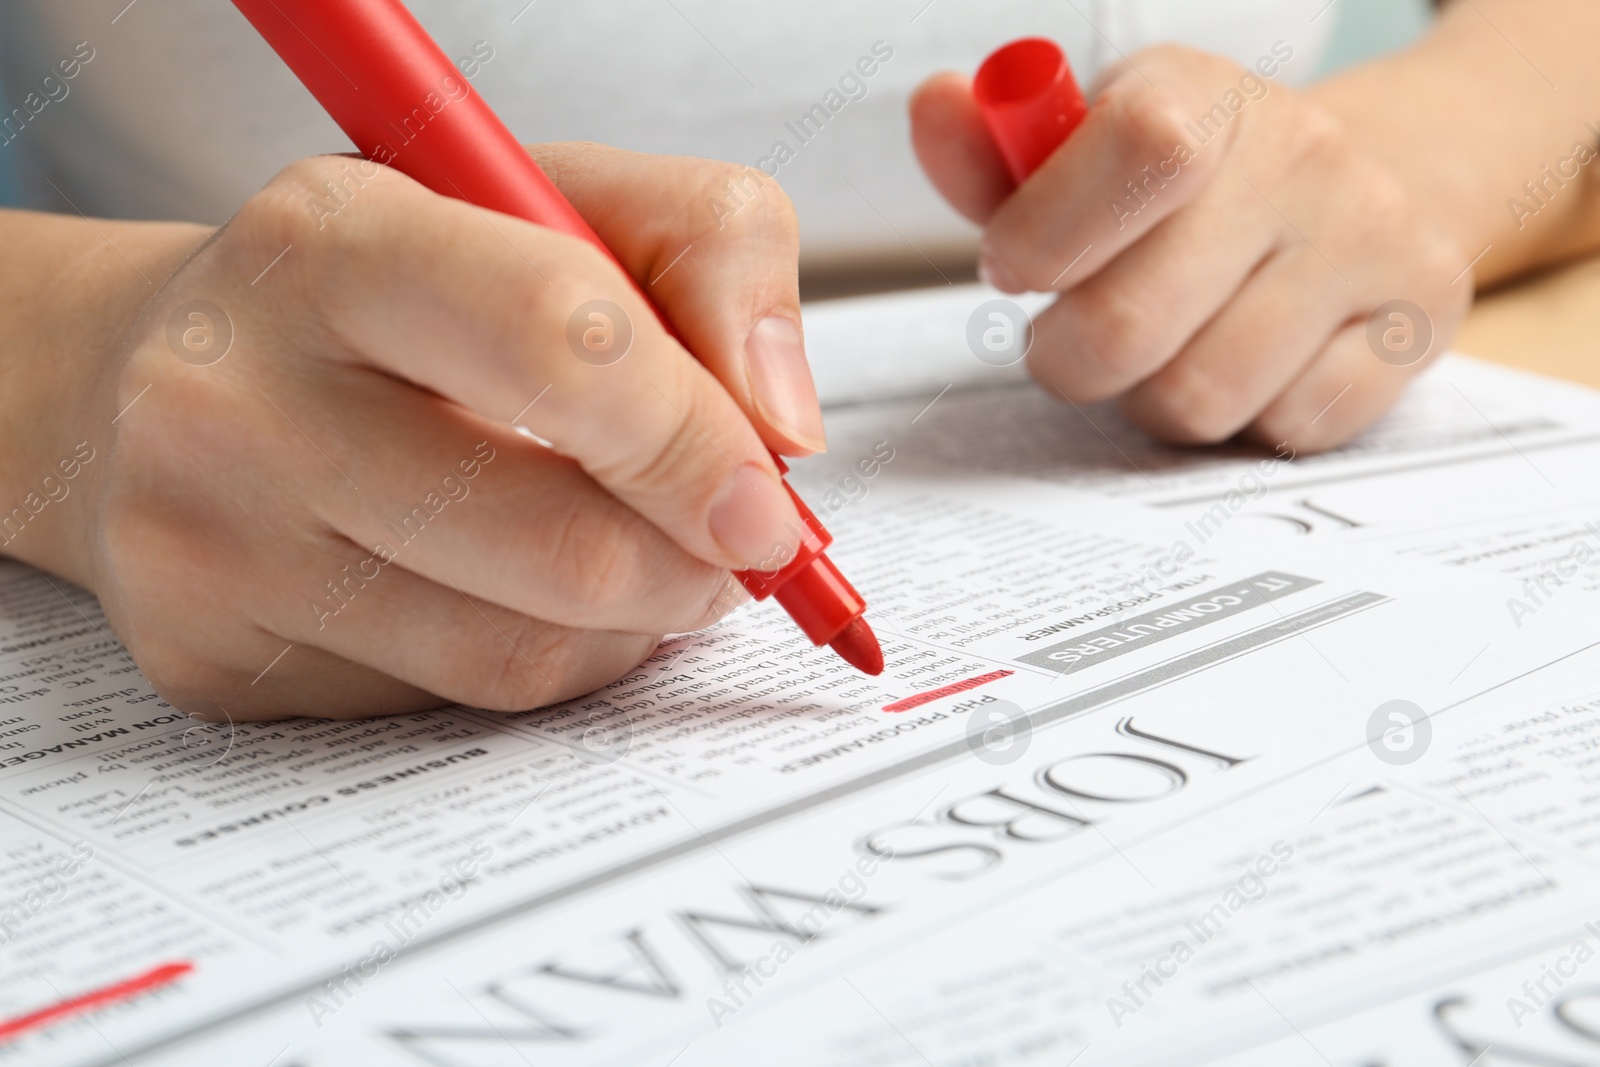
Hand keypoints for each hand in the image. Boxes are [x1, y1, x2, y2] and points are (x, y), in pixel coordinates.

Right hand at [71, 145, 821, 718]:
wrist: (170, 370)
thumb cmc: (395, 283)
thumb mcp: (551, 197)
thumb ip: (710, 249)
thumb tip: (784, 430)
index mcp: (332, 241)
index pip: (562, 347)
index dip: (698, 441)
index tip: (767, 502)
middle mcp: (238, 396)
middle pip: (559, 545)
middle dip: (690, 567)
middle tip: (728, 550)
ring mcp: (208, 545)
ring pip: (520, 654)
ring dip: (631, 626)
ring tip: (633, 561)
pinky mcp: (210, 658)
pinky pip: (454, 706)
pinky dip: (541, 663)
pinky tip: (519, 595)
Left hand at [911, 44, 1470, 450]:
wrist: (1367, 182)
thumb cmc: (1188, 188)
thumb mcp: (1086, 155)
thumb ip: (995, 157)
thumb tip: (934, 107)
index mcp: (1205, 95)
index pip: (1138, 149)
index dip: (1047, 235)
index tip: (1015, 268)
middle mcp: (1302, 154)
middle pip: (1131, 325)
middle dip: (1069, 359)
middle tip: (1074, 342)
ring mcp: (1371, 238)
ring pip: (1200, 398)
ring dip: (1154, 399)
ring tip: (1169, 351)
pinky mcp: (1419, 321)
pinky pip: (1287, 428)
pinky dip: (1248, 421)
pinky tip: (1252, 367)